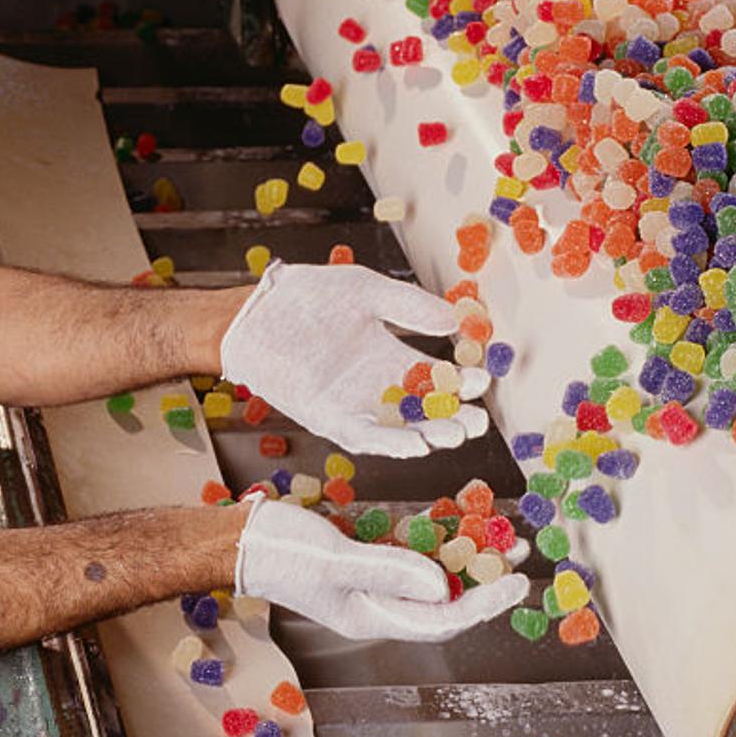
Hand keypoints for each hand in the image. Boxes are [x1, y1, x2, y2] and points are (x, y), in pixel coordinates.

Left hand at [219, 262, 490, 456]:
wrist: (253, 311)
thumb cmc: (304, 296)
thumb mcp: (366, 292)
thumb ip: (409, 306)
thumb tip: (456, 319)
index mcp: (387, 357)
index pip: (433, 377)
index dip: (459, 382)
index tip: (482, 378)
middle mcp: (373, 387)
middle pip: (424, 410)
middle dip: (453, 418)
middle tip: (478, 420)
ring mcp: (350, 404)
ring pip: (399, 429)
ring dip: (428, 436)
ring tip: (457, 434)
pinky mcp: (326, 417)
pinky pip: (363, 437)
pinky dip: (390, 443)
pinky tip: (416, 444)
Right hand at [235, 499, 528, 641]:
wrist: (240, 538)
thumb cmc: (281, 551)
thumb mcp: (336, 559)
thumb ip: (390, 569)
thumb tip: (443, 581)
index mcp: (373, 616)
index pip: (443, 618)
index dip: (484, 602)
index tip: (516, 583)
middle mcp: (379, 603)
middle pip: (445, 596)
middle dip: (484, 575)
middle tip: (519, 550)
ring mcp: (372, 579)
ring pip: (432, 569)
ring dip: (466, 550)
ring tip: (500, 530)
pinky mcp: (364, 553)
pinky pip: (411, 546)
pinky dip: (436, 531)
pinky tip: (459, 511)